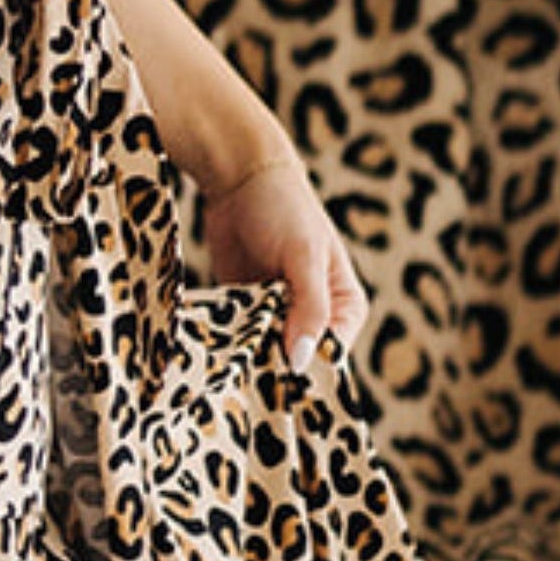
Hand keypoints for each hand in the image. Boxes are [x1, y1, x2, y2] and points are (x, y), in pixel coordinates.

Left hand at [197, 143, 368, 378]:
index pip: (332, 357)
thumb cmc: (284, 207)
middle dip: (274, 370)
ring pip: (265, 355)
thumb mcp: (303, 255)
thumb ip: (309, 308)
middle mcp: (314, 317)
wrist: (239, 177)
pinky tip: (214, 349)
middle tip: (249, 374)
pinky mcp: (245, 311)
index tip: (281, 383)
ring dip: (248, 360)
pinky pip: (239, 340)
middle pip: (297, 362)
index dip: (308, 373)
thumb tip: (304, 362)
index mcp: (344, 307)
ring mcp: (278, 315)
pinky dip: (229, 345)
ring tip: (231, 361)